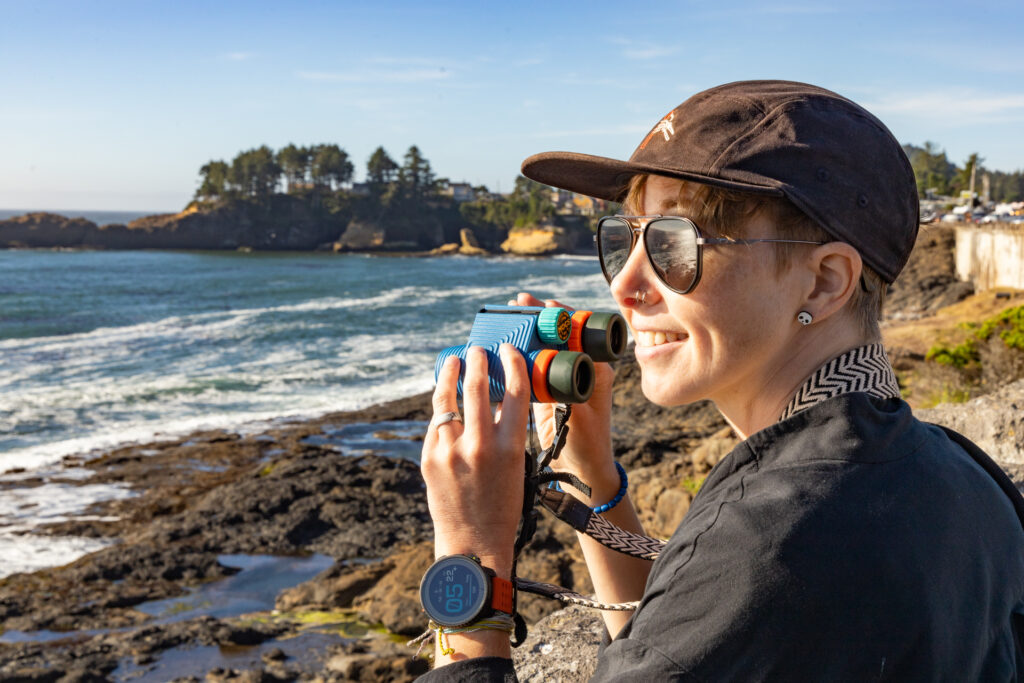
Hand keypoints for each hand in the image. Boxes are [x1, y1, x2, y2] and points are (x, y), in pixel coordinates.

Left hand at [420, 344, 530, 577]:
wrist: (473, 545)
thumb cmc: (503, 506)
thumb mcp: (516, 465)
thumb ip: (508, 432)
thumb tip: (498, 396)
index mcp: (510, 447)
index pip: (515, 391)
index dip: (512, 363)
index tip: (508, 350)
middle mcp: (479, 445)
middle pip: (478, 386)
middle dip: (477, 360)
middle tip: (478, 349)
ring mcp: (450, 451)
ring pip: (447, 399)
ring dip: (451, 374)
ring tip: (453, 361)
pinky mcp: (429, 458)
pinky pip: (435, 424)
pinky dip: (442, 410)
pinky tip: (445, 400)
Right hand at [507, 293, 619, 504]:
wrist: (582, 471)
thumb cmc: (587, 446)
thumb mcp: (577, 417)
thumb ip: (563, 394)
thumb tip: (545, 365)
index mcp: (595, 370)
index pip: (579, 331)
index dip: (561, 313)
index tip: (542, 302)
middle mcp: (580, 370)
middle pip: (559, 333)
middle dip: (539, 316)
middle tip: (517, 302)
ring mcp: (562, 380)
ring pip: (544, 347)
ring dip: (526, 332)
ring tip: (507, 316)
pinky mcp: (547, 392)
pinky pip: (533, 365)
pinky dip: (519, 354)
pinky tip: (502, 345)